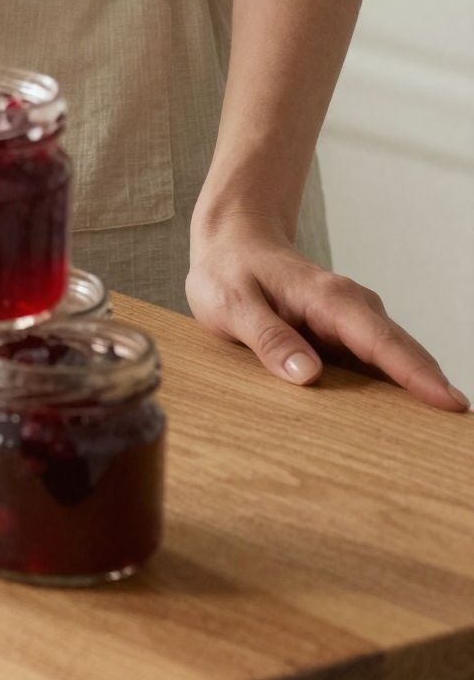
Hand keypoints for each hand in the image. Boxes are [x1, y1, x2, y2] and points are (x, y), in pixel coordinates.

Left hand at [186, 206, 468, 412]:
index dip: (416, 374)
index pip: (380, 341)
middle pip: (402, 352)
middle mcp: (351, 307)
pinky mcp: (345, 335)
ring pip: (394, 359)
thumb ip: (267, 337)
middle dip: (433, 388)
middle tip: (459, 430)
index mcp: (327, 299)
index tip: (450, 403)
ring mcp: (352, 321)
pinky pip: (377, 363)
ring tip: (442, 437)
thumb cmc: (228, 273)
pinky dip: (395, 387)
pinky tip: (406, 420)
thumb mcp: (231, 305)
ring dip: (418, 392)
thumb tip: (307, 375)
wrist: (232, 243)